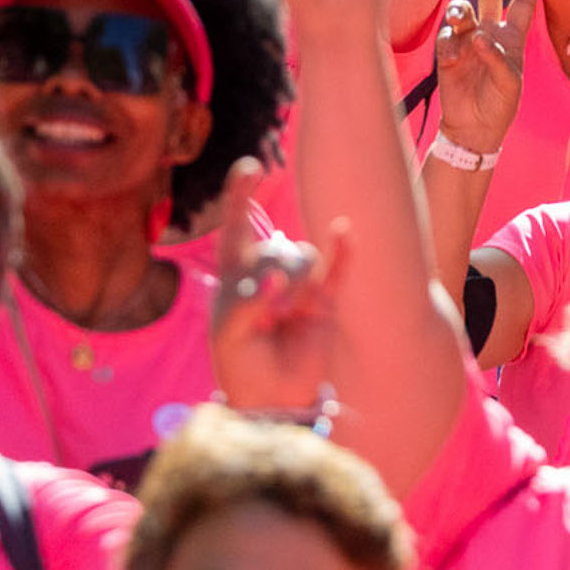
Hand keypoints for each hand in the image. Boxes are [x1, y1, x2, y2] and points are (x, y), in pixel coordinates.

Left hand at [208, 158, 344, 414]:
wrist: (270, 401)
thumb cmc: (240, 365)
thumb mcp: (227, 335)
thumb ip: (246, 304)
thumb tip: (277, 279)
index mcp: (236, 273)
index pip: (238, 225)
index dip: (242, 195)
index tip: (251, 168)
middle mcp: (269, 272)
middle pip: (275, 247)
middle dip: (270, 278)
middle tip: (265, 317)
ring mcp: (298, 286)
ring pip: (302, 259)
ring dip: (293, 284)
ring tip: (285, 317)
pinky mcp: (324, 303)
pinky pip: (336, 272)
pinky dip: (340, 252)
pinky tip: (342, 231)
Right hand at [436, 0, 536, 153]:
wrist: (473, 128)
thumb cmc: (500, 105)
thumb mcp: (510, 84)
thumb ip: (498, 59)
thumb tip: (478, 37)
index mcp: (512, 39)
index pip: (522, 4)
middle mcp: (489, 33)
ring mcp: (467, 41)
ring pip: (463, 12)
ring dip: (461, 10)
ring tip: (460, 16)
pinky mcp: (448, 53)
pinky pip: (447, 38)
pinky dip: (450, 43)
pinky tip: (453, 56)